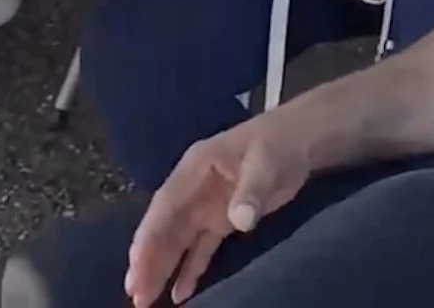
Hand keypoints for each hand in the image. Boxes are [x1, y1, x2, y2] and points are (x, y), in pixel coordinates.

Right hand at [126, 114, 313, 305]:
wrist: (298, 140)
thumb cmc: (278, 145)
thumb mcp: (266, 163)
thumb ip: (251, 191)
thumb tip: (240, 221)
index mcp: (194, 168)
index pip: (165, 205)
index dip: (149, 234)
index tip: (136, 262)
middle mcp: (193, 190)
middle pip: (166, 227)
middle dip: (149, 259)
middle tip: (135, 293)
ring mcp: (207, 207)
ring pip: (179, 241)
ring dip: (163, 268)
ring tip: (145, 299)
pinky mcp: (222, 221)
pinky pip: (202, 248)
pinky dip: (191, 269)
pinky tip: (180, 293)